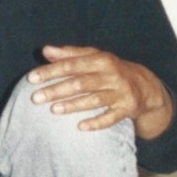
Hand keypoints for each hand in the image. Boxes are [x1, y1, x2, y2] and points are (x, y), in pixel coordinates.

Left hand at [28, 45, 172, 137]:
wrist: (145, 87)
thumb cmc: (111, 70)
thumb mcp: (94, 57)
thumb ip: (69, 54)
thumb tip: (45, 50)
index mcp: (101, 60)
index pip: (72, 65)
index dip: (51, 71)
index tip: (31, 78)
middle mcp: (111, 75)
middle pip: (80, 83)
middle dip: (56, 90)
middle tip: (35, 98)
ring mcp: (120, 92)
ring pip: (94, 100)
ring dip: (73, 105)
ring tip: (53, 110)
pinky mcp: (126, 108)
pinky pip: (111, 118)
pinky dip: (96, 122)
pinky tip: (81, 126)